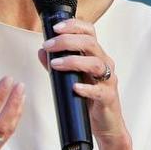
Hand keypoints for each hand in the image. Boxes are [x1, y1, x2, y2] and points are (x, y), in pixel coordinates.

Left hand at [41, 18, 125, 141]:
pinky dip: (87, 88)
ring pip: (96, 63)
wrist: (106, 124)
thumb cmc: (89, 98)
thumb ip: (56, 64)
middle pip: (91, 43)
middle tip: (49, 46)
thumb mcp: (71, 78)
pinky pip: (99, 90)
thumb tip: (41, 51)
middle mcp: (104, 63)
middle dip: (67, 41)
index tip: (55, 28)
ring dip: (74, 61)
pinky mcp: (108, 97)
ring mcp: (108, 80)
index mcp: (95, 55)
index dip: (73, 25)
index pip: (89, 32)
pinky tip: (75, 87)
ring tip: (56, 64)